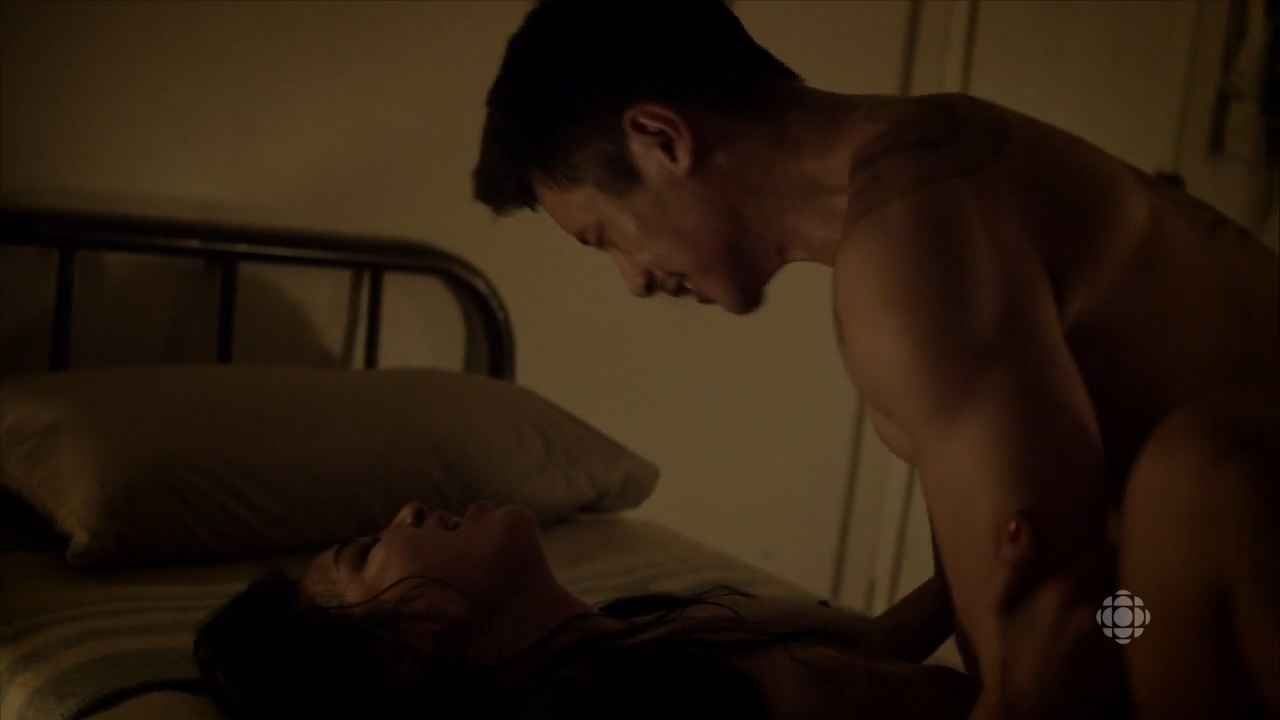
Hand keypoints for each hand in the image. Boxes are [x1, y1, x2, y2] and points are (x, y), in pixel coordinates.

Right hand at [991, 524, 1129, 719]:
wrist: (1028, 714)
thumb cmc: (1011, 658)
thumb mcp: (999, 608)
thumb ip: (1012, 562)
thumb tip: (1022, 518)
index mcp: (1066, 590)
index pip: (1109, 551)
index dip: (1112, 549)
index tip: (1112, 550)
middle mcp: (1100, 611)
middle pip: (1133, 579)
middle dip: (1132, 576)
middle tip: (1132, 573)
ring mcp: (1122, 641)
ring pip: (1143, 608)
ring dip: (1141, 605)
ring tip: (1133, 607)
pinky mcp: (1135, 668)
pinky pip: (1149, 639)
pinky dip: (1147, 635)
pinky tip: (1142, 638)